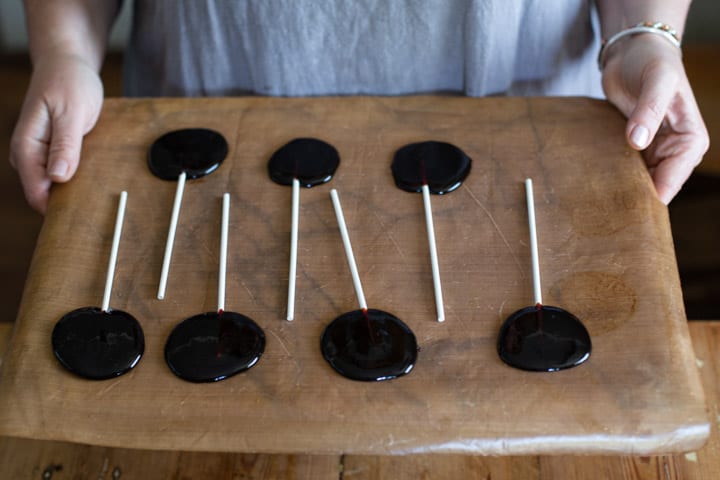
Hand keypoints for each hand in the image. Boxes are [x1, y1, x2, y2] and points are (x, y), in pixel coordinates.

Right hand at [9, 53, 103, 213]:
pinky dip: (76, 179)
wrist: (66, 62)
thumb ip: (65, 145)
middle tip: (97, 210)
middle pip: (43, 193)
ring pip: (52, 185)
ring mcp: (38, 153)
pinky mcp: (51, 151)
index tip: (82, 220)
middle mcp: (26, 153)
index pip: (36, 191)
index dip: (56, 209)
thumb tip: (57, 177)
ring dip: (73, 191)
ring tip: (98, 195)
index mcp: (26, 146)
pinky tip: (93, 180)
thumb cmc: (69, 82)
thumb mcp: (72, 112)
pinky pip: (60, 174)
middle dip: (66, 203)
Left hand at [601, 34, 708, 203]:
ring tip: (595, 203)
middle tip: (603, 213)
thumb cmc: (652, 60)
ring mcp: (654, 151)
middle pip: (655, 187)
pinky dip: (611, 177)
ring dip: (619, 191)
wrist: (633, 50)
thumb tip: (638, 142)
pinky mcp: (634, 148)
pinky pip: (624, 171)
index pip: (672, 180)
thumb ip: (648, 110)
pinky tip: (592, 186)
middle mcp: (676, 151)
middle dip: (633, 200)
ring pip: (638, 183)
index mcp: (691, 141)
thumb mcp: (656, 80)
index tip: (625, 211)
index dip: (650, 197)